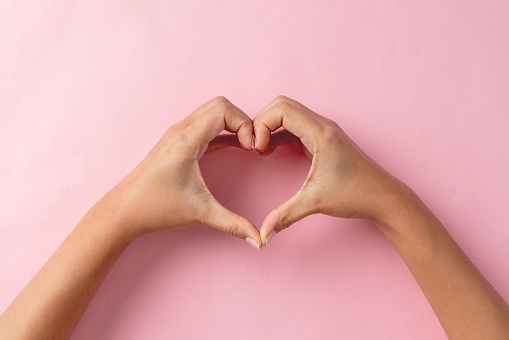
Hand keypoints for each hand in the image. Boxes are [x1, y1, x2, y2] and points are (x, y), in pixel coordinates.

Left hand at [104, 96, 261, 247]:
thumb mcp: (200, 213)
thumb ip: (233, 224)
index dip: (244, 125)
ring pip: (212, 110)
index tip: (250, 148)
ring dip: (232, 123)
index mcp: (186, 140)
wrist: (124, 210)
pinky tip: (233, 146)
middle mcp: (181, 130)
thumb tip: (259, 239)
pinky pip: (205, 124)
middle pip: (219, 104)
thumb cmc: (156, 207)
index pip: (223, 110)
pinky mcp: (177, 141)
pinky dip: (222, 130)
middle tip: (250, 145)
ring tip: (244, 146)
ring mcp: (177, 133)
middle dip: (241, 120)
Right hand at [253, 95, 408, 245]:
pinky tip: (272, 151)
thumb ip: (285, 216)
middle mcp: (322, 126)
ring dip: (270, 126)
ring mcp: (323, 131)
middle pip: (282, 105)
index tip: (258, 149)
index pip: (281, 109)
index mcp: (321, 133)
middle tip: (256, 146)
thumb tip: (263, 236)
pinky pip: (295, 126)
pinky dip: (279, 134)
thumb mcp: (315, 203)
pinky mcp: (323, 139)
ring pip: (288, 113)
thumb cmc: (356, 194)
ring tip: (262, 149)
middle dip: (262, 121)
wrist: (383, 197)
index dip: (262, 124)